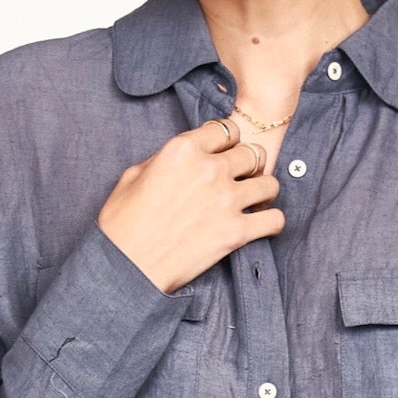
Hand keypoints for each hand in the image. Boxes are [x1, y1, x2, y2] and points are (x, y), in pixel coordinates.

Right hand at [98, 117, 283, 293]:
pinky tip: (262, 224)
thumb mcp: (134, 175)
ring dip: (264, 191)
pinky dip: (272, 222)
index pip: (226, 129)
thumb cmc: (122, 224)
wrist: (127, 267)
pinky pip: (275, 220)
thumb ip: (164, 158)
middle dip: (250, 165)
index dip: (228, 142)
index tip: (225, 153)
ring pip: (270, 183)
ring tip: (254, 201)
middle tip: (243, 178)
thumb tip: (182, 158)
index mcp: (183, 149)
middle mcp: (209, 169)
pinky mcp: (236, 232)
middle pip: (252, 153)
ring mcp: (226, 200)